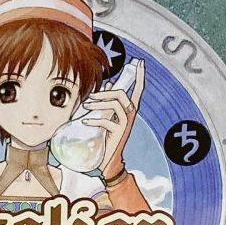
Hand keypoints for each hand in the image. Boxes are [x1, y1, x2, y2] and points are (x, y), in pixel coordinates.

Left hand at [81, 58, 144, 178]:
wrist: (109, 162)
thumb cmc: (108, 139)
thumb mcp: (109, 118)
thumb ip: (109, 103)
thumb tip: (108, 85)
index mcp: (130, 110)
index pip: (138, 90)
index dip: (140, 76)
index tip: (140, 62)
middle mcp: (131, 115)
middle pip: (121, 94)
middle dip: (104, 93)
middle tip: (90, 96)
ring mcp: (126, 124)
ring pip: (115, 104)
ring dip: (99, 103)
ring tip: (85, 106)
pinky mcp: (119, 133)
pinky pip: (106, 121)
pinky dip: (94, 119)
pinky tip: (85, 121)